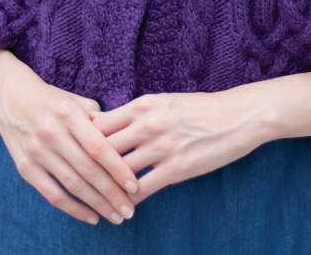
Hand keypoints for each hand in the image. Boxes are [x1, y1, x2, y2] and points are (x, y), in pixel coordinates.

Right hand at [0, 57, 140, 225]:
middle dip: (111, 193)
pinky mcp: (25, 168)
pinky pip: (52, 194)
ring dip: (97, 204)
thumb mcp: (75, 100)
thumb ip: (98, 119)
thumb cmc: (52, 99)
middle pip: (87, 170)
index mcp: (68, 114)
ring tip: (116, 216)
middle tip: (130, 210)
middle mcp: (52, 133)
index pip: (97, 146)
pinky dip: (73, 209)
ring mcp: (37, 152)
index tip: (134, 185)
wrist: (10, 96)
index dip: (117, 168)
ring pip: (72, 185)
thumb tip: (122, 140)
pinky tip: (92, 217)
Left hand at [87, 89, 265, 205]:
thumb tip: (109, 124)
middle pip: (103, 149)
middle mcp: (148, 124)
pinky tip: (124, 209)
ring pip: (120, 172)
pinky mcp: (177, 168)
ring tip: (96, 203)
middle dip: (87, 167)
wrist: (237, 115)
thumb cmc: (200, 108)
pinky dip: (130, 201)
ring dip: (106, 190)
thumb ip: (137, 113)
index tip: (73, 154)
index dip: (83, 141)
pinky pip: (144, 189)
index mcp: (143, 105)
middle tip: (75, 184)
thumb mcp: (164, 101)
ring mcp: (162, 146)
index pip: (100, 124)